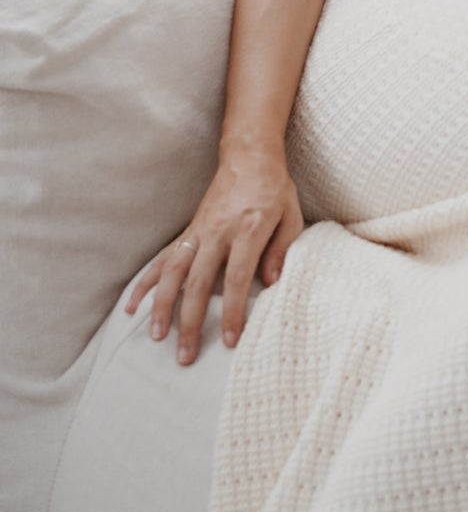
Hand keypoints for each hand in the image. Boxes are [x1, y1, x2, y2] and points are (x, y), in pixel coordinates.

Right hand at [124, 144, 303, 364]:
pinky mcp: (188, 231)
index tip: (230, 340)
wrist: (249, 156)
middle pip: (199, 282)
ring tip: (156, 337)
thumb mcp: (291, 215)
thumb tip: (271, 283)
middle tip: (186, 356)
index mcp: (249, 229)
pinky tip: (132, 305)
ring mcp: (199, 231)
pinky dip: (145, 282)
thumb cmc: (274, 189)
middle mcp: (219, 231)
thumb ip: (282, 249)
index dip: (234, 311)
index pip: (238, 277)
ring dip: (162, 306)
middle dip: (191, 321)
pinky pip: (163, 258)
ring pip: (173, 272)